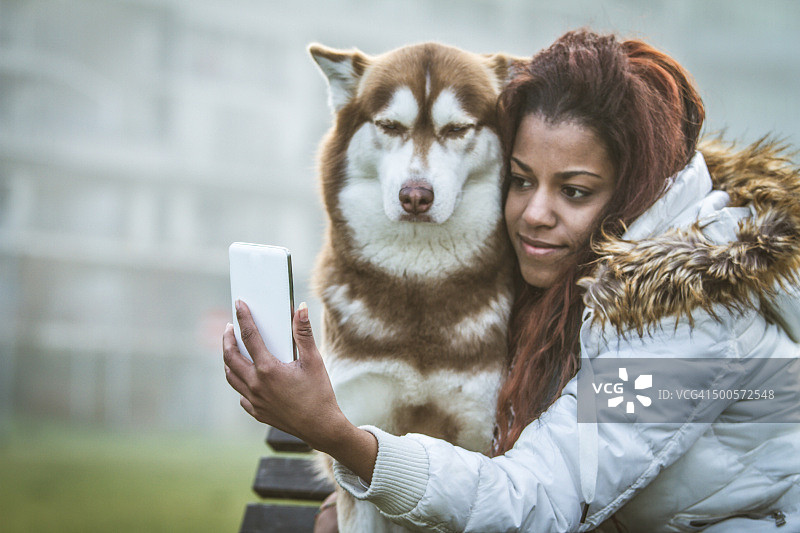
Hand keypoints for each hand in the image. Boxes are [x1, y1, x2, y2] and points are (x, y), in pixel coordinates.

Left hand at [223, 300, 345, 451]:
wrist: (321, 427)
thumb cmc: (319, 393)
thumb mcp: (313, 361)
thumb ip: (303, 333)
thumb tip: (300, 309)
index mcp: (268, 369)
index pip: (249, 337)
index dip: (243, 318)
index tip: (238, 305)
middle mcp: (256, 385)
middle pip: (230, 357)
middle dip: (227, 339)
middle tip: (230, 328)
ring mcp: (254, 400)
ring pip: (231, 376)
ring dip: (229, 360)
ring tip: (233, 350)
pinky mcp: (256, 412)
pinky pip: (241, 394)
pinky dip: (240, 382)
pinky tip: (247, 377)